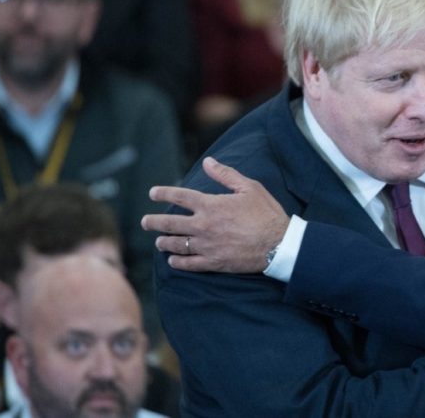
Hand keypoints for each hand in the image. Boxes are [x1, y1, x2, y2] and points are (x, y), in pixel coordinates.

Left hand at [141, 157, 289, 272]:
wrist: (278, 244)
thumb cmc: (266, 213)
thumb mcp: (249, 187)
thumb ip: (226, 174)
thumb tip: (208, 161)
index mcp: (211, 205)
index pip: (180, 196)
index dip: (164, 193)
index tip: (153, 193)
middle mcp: (203, 225)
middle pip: (170, 223)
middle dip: (154, 222)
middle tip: (145, 222)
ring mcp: (206, 245)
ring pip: (176, 244)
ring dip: (163, 242)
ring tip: (158, 241)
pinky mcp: (213, 262)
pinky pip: (188, 263)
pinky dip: (177, 262)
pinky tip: (172, 260)